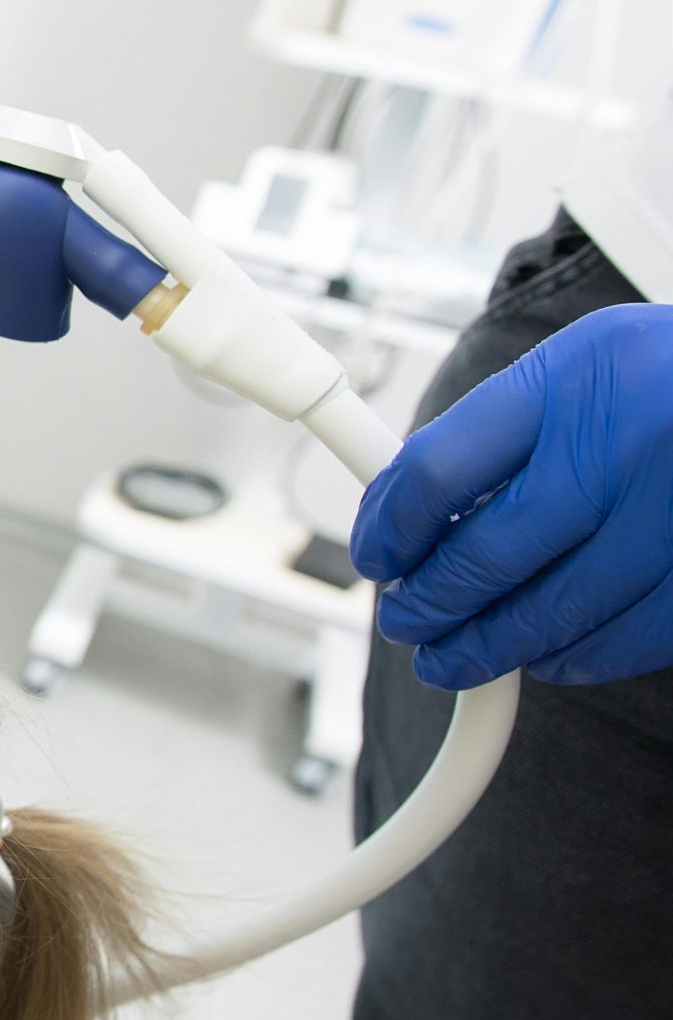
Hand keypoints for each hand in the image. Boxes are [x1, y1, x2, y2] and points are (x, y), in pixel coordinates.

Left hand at [353, 303, 672, 689]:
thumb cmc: (672, 375)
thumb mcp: (590, 361)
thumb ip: (508, 428)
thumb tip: (411, 515)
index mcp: (580, 374)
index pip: (438, 469)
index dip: (389, 528)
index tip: (377, 555)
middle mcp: (632, 439)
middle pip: (489, 554)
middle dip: (429, 604)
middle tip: (406, 622)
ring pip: (557, 610)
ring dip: (491, 647)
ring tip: (453, 657)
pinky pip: (634, 636)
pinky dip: (579, 657)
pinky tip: (549, 657)